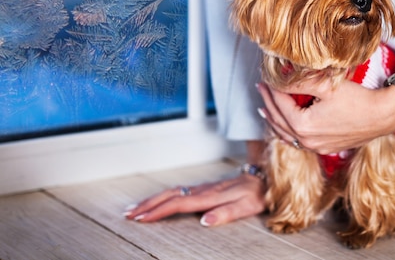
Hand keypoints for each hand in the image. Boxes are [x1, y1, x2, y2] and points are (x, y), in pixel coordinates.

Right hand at [123, 174, 265, 226]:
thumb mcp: (246, 206)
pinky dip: (162, 197)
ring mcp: (202, 187)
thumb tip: (205, 222)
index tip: (142, 218)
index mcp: (210, 197)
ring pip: (171, 192)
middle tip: (128, 215)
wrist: (263, 176)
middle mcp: (202, 190)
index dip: (159, 211)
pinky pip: (177, 191)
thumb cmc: (256, 194)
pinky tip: (156, 201)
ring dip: (152, 200)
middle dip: (148, 205)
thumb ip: (226, 213)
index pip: (179, 204)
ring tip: (134, 209)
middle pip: (169, 196)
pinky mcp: (203, 188)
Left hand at [257, 78, 394, 153]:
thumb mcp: (326, 86)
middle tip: (261, 89)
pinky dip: (288, 131)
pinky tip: (287, 126)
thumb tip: (279, 76)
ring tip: (265, 109)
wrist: (383, 116)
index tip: (264, 79)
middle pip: (279, 121)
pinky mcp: (326, 148)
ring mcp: (316, 147)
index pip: (280, 105)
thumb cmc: (358, 99)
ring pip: (286, 134)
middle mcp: (307, 141)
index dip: (271, 90)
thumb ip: (300, 82)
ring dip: (274, 120)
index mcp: (303, 126)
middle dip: (268, 104)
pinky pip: (299, 141)